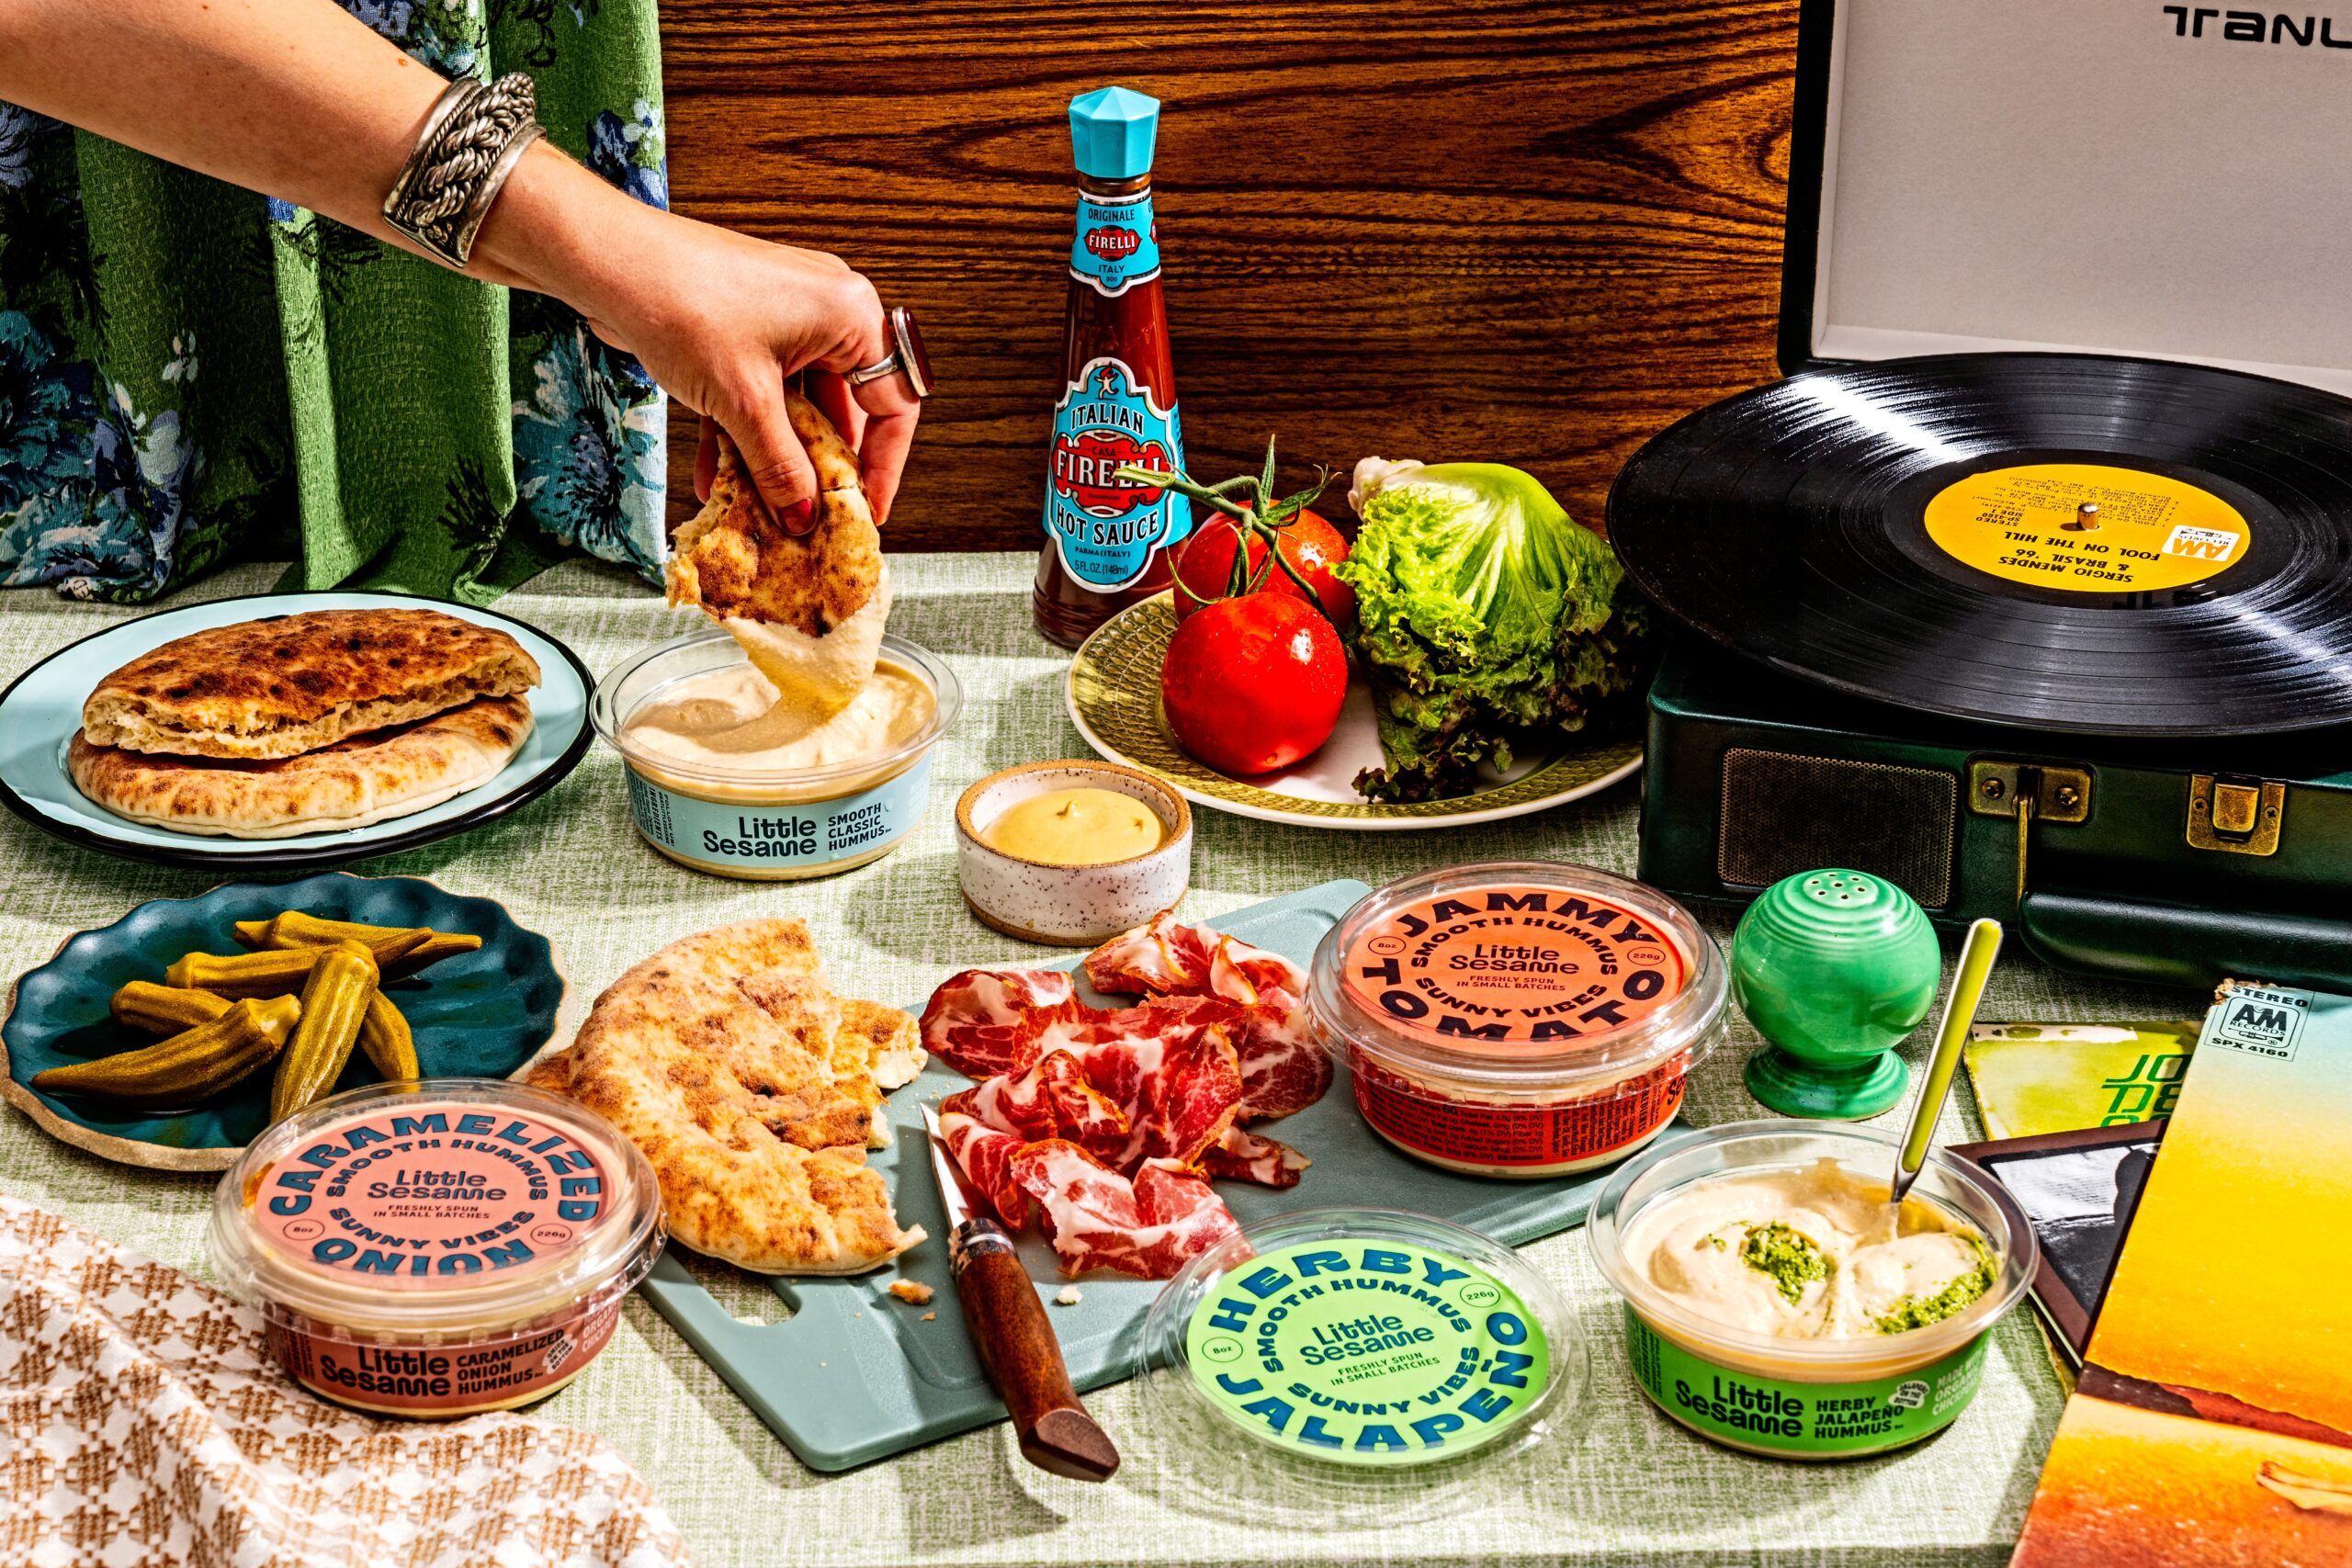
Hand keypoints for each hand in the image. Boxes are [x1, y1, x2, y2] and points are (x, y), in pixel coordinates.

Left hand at [566, 201, 919, 531]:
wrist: (607, 260)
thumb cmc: (685, 304)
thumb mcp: (743, 402)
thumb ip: (782, 466)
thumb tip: (804, 516)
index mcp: (850, 315)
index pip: (892, 403)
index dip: (883, 466)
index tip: (866, 512)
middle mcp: (827, 312)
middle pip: (842, 410)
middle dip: (817, 469)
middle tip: (807, 518)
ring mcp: (785, 320)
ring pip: (796, 408)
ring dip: (773, 458)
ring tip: (757, 507)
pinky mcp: (746, 331)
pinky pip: (761, 394)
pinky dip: (744, 434)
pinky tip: (720, 478)